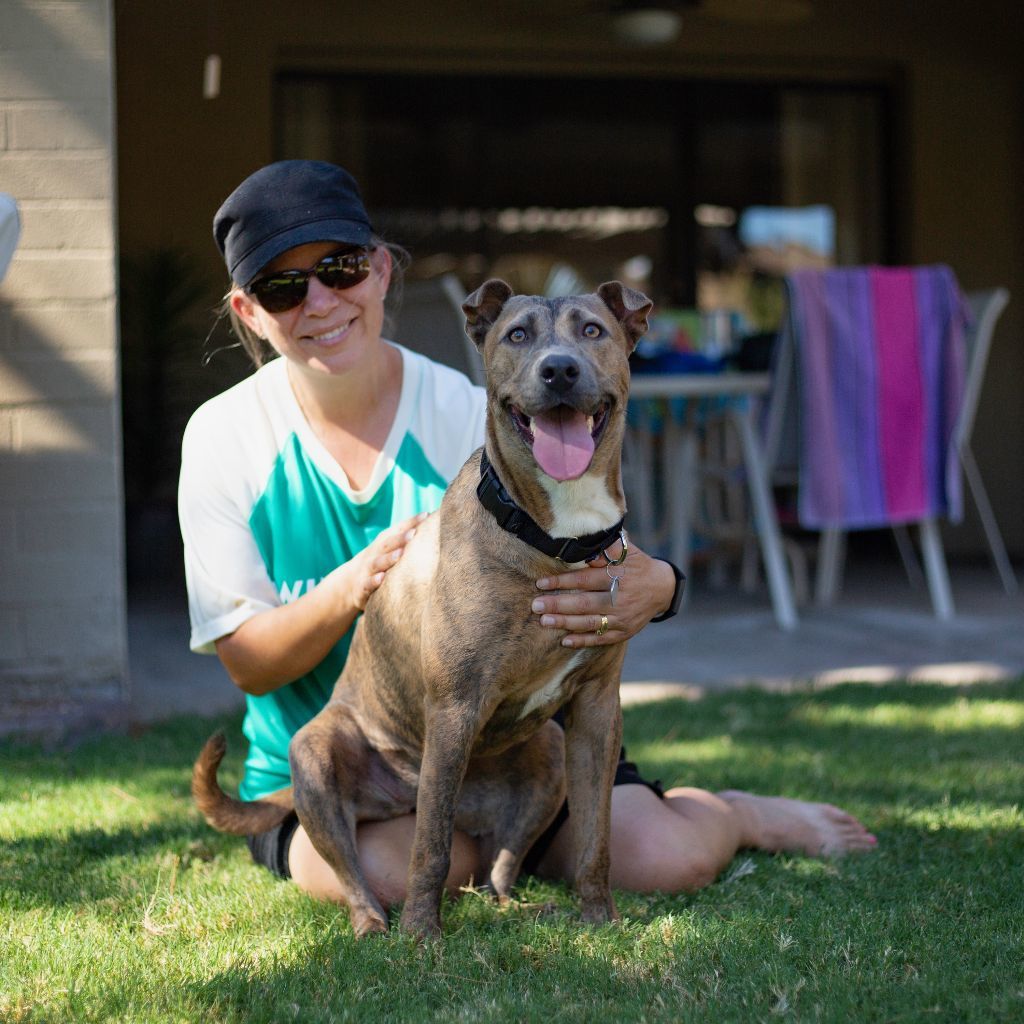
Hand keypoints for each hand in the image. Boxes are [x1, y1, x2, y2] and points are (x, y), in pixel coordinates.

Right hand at [347, 511, 429, 610]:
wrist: (347, 582)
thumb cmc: (378, 562)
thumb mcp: (388, 549)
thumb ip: (407, 539)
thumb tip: (434, 524)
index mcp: (384, 542)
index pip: (398, 529)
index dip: (411, 522)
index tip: (426, 515)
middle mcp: (376, 553)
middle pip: (388, 544)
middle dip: (400, 538)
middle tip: (414, 532)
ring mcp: (368, 569)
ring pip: (378, 563)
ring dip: (389, 558)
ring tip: (400, 553)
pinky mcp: (362, 587)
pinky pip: (368, 584)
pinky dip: (374, 581)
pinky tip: (381, 578)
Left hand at [531, 538, 675, 646]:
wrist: (663, 588)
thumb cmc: (637, 565)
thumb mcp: (626, 552)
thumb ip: (605, 549)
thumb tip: (583, 544)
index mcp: (618, 576)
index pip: (585, 580)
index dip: (562, 582)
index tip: (541, 583)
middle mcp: (619, 599)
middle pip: (584, 603)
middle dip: (558, 605)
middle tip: (536, 605)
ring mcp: (622, 618)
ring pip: (590, 622)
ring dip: (565, 623)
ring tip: (544, 621)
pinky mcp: (624, 631)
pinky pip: (601, 638)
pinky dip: (583, 640)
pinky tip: (565, 640)